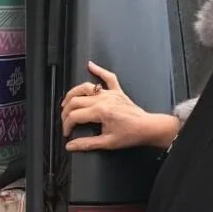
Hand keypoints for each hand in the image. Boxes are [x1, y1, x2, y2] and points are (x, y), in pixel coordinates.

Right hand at [62, 61, 179, 151]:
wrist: (147, 128)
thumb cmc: (131, 135)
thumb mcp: (107, 143)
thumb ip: (86, 144)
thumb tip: (71, 145)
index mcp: (100, 112)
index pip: (75, 116)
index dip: (67, 125)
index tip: (67, 132)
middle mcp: (103, 99)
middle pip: (75, 101)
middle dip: (66, 112)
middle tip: (65, 121)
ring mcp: (110, 94)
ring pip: (85, 87)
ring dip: (73, 93)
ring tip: (66, 101)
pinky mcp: (117, 92)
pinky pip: (108, 77)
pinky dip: (99, 70)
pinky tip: (90, 65)